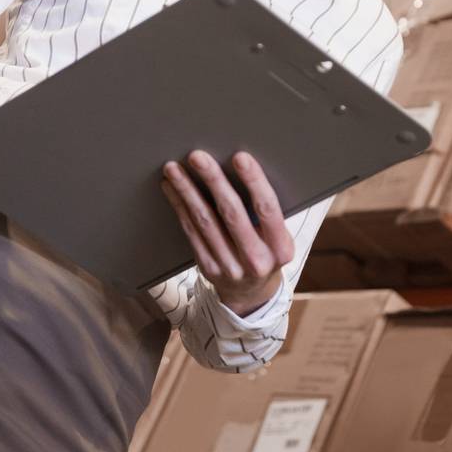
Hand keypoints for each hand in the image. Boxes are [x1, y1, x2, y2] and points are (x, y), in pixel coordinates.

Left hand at [161, 150, 293, 316]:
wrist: (251, 295)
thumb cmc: (266, 251)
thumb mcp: (277, 238)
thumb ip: (265, 212)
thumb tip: (240, 166)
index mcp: (280, 248)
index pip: (268, 209)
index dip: (254, 181)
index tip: (240, 157)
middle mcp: (256, 260)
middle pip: (231, 213)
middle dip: (213, 180)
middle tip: (198, 156)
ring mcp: (230, 267)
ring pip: (205, 221)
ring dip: (187, 191)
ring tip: (175, 169)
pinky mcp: (207, 267)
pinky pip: (190, 231)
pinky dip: (179, 206)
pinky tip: (171, 188)